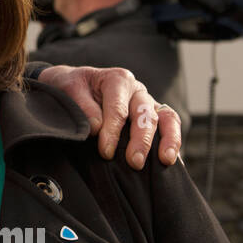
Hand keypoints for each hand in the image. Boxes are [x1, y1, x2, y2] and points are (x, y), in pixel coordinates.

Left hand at [36, 65, 180, 168]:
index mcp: (118, 80)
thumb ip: (82, 106)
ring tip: (166, 160)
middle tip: (134, 163)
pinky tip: (173, 162)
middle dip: (141, 140)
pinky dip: (174, 143)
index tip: (106, 152)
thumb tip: (97, 127)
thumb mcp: (68, 88)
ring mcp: (148, 103)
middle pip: (146, 115)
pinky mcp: (154, 116)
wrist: (76, 86)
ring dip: (169, 140)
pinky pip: (170, 127)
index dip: (113, 131)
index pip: (118, 108)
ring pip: (166, 118)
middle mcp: (137, 91)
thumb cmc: (73, 87)